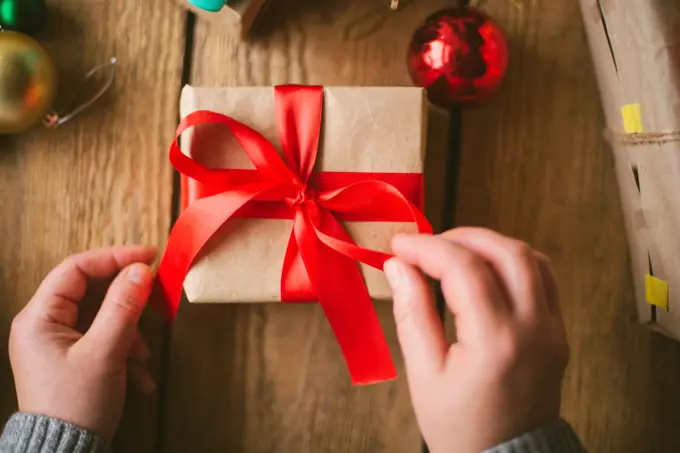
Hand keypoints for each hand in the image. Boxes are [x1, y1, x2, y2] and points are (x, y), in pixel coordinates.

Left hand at [9, 246, 157, 440]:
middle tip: (154, 298)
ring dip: (130, 331)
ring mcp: (59, 342)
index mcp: (39, 318)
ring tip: (143, 355)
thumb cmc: (76, 404)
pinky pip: (104, 338)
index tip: (148, 256)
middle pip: (92, 291)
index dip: (114, 257)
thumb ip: (123, 307)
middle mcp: (45, 325)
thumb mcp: (105, 352)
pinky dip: (125, 350)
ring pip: (102, 315)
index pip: (76, 268)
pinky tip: (139, 375)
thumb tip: (141, 270)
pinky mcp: (73, 358)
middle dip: (126, 301)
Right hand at [384, 228, 568, 452]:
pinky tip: (486, 268)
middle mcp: (533, 328)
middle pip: (506, 251)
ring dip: (490, 244)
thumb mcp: (424, 374)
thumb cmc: (458, 425)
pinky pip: (544, 278)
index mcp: (495, 341)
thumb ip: (412, 313)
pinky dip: (513, 261)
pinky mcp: (558, 332)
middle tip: (427, 245)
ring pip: (531, 258)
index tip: (399, 244)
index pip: (464, 268)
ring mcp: (552, 329)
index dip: (428, 247)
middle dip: (461, 236)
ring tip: (454, 252)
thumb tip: (398, 266)